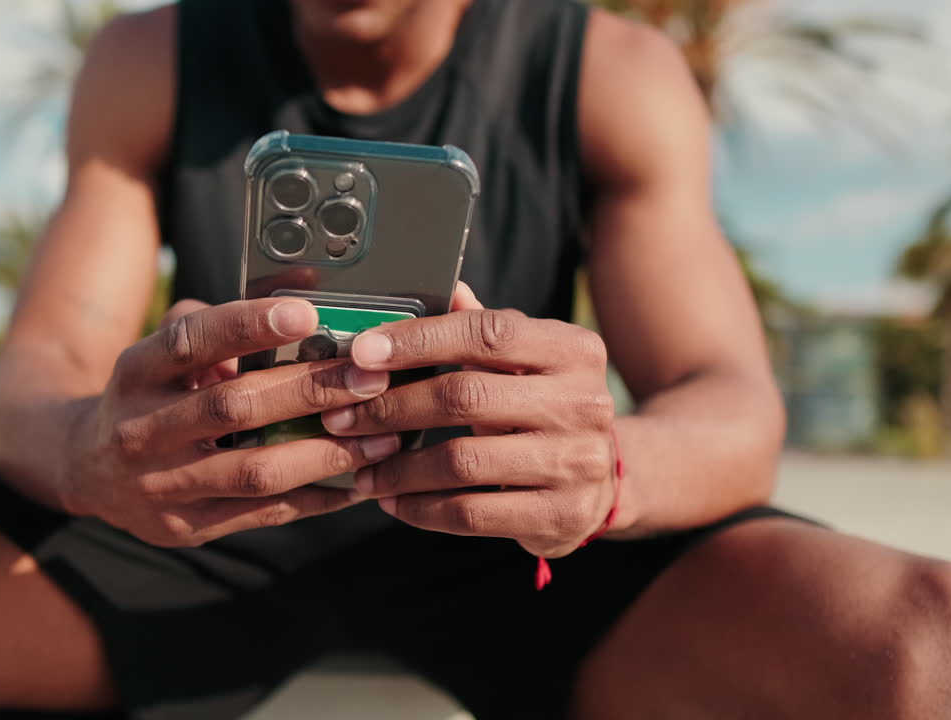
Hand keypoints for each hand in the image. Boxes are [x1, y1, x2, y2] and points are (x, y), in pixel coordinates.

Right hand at [56, 297, 399, 546]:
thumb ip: (216, 327)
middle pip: (234, 407)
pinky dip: (317, 498)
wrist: (83, 466)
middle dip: (311, 390)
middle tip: (370, 377)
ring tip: (382, 436)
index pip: (190, 342)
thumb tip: (299, 292)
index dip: (247, 326)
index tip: (305, 313)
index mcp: (137, 372)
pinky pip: (263, 514)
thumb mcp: (161, 352)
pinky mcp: (186, 527)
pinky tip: (358, 481)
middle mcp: (142, 429)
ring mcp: (162, 485)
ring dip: (327, 452)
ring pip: (255, 469)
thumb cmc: (147, 394)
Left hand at [321, 289, 617, 557]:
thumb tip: (439, 283)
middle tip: (342, 418)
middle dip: (391, 407)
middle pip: (465, 397)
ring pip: (463, 462)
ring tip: (362, 471)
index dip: (417, 341)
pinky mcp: (561, 516)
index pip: (486, 333)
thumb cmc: (544, 406)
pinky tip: (394, 502)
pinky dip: (422, 509)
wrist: (608, 480)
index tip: (361, 354)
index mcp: (572, 349)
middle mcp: (583, 402)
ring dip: (398, 469)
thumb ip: (481, 327)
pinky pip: (473, 514)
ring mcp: (576, 463)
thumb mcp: (526, 360)